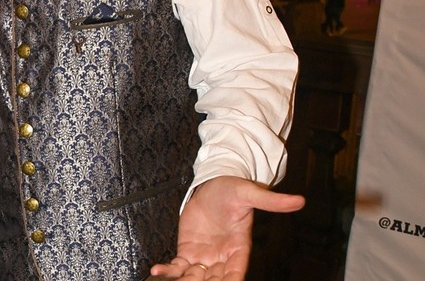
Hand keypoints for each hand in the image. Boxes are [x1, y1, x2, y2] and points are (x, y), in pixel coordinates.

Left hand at [149, 176, 304, 279]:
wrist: (211, 185)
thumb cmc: (232, 190)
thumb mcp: (249, 193)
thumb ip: (270, 201)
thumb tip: (298, 200)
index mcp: (239, 248)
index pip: (236, 271)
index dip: (231, 280)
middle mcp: (222, 257)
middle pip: (215, 280)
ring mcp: (205, 257)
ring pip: (196, 277)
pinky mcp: (188, 251)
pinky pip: (178, 266)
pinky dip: (169, 271)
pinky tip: (158, 272)